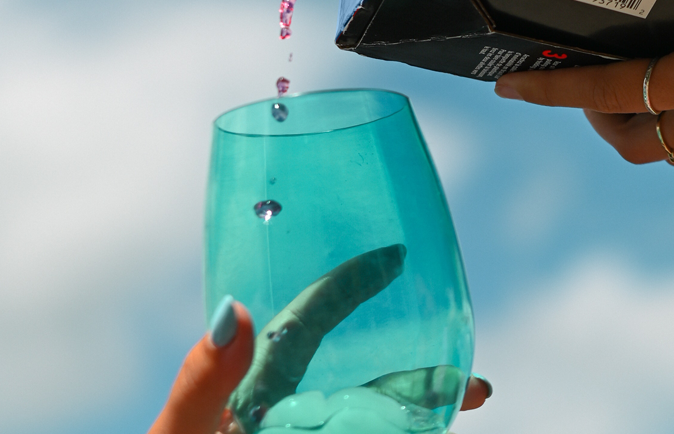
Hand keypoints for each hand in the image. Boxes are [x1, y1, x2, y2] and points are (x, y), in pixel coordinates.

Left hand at [149, 245, 490, 433]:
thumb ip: (200, 384)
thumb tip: (236, 310)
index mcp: (255, 386)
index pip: (310, 321)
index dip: (350, 285)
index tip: (394, 258)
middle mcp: (290, 414)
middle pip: (365, 383)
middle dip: (420, 376)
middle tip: (473, 383)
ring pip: (376, 423)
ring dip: (425, 418)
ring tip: (470, 410)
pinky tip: (435, 433)